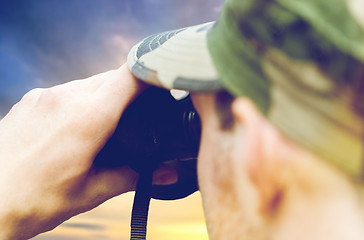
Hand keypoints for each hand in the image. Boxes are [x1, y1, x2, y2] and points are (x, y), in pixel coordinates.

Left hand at [0, 64, 176, 239]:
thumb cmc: (34, 200)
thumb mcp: (92, 192)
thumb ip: (134, 176)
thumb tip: (168, 174)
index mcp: (88, 118)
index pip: (129, 76)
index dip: (151, 76)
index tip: (162, 87)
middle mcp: (65, 98)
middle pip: (111, 77)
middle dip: (129, 90)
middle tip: (138, 114)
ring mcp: (43, 96)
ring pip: (87, 83)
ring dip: (102, 96)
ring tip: (104, 127)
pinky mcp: (29, 100)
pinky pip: (64, 91)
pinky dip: (78, 101)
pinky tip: (73, 129)